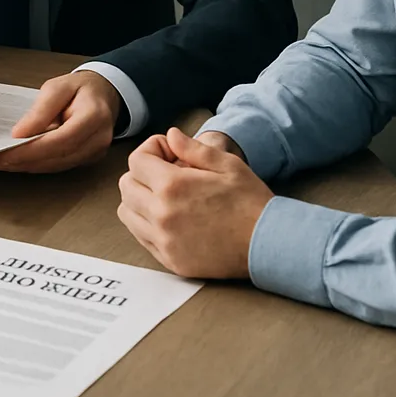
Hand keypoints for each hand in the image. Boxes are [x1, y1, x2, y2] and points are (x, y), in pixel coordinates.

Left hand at [0, 70, 120, 172]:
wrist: (103, 94)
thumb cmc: (81, 88)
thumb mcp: (58, 87)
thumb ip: (40, 110)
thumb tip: (20, 133)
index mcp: (94, 116)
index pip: (61, 140)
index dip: (32, 149)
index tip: (6, 152)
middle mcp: (98, 139)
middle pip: (56, 157)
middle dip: (22, 160)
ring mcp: (94, 153)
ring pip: (55, 166)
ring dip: (25, 165)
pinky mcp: (86, 160)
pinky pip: (58, 166)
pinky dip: (35, 164)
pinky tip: (16, 160)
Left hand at [117, 127, 271, 278]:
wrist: (269, 244)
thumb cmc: (249, 200)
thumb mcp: (226, 163)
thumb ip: (192, 148)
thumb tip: (170, 136)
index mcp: (172, 186)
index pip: (136, 161)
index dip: (152, 150)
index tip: (170, 153)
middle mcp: (161, 215)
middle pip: (126, 185)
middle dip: (143, 172)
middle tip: (167, 172)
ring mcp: (163, 240)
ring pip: (127, 212)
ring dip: (140, 198)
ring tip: (165, 195)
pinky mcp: (170, 260)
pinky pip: (140, 236)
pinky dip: (147, 223)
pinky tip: (170, 217)